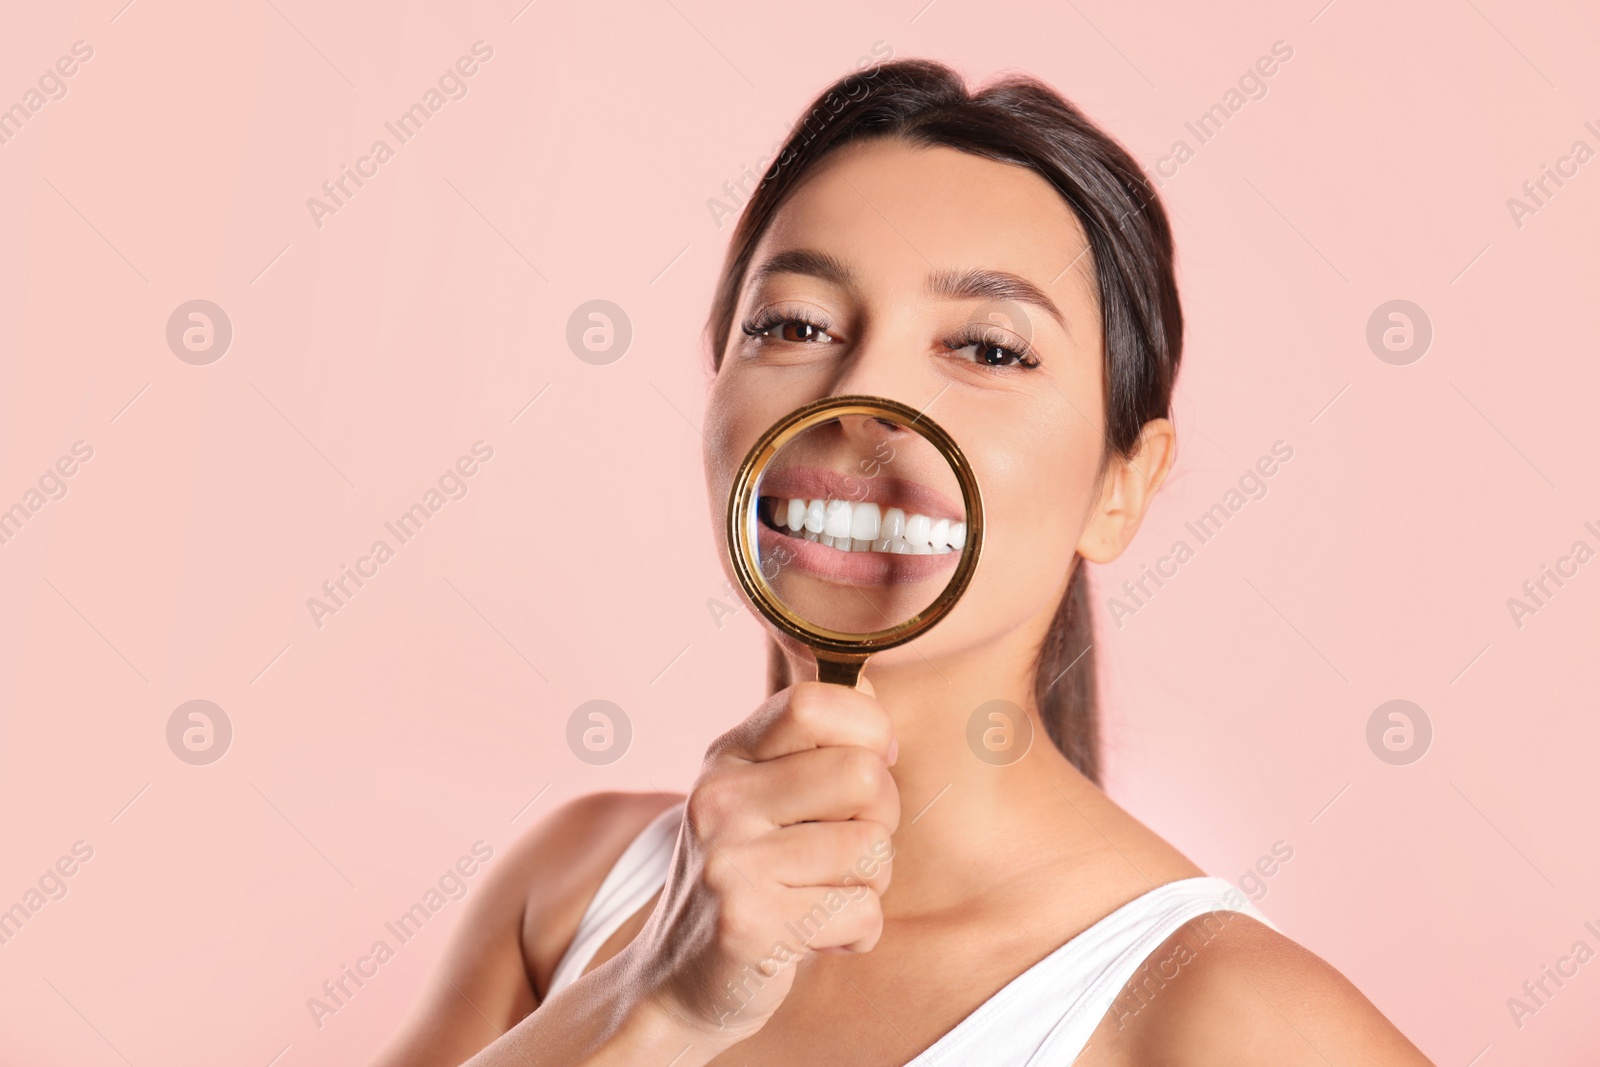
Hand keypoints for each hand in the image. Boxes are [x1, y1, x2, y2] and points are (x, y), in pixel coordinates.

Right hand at [621, 677, 899, 1046]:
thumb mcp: (758, 799)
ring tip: (824, 897)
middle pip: (864, 776)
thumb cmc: (744, 883)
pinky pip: (862, 912)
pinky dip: (857, 934)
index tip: (870, 766)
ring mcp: (730, 860)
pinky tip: (816, 938)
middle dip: (880, 820)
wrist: (672, 985)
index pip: (815, 703)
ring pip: (872, 849)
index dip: (869, 731)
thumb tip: (876, 693)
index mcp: (728, 756)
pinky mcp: (749, 922)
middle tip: (846, 851)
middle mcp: (720, 798)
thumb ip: (809, 750)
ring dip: (870, 886)